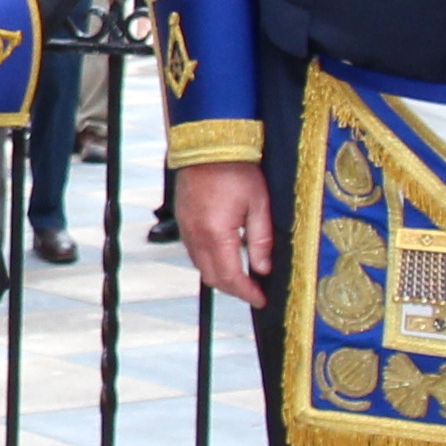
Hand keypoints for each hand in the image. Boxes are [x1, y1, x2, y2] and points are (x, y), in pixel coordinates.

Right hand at [176, 160, 270, 303]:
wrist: (209, 146)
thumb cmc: (237, 171)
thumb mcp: (259, 205)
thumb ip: (261, 240)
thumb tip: (263, 269)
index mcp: (217, 234)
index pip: (231, 277)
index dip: (247, 293)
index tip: (261, 300)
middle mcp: (196, 236)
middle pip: (213, 278)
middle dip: (234, 290)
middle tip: (254, 292)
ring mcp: (185, 229)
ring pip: (201, 267)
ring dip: (220, 277)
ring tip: (242, 277)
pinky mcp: (182, 221)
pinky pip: (194, 252)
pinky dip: (209, 262)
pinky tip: (224, 257)